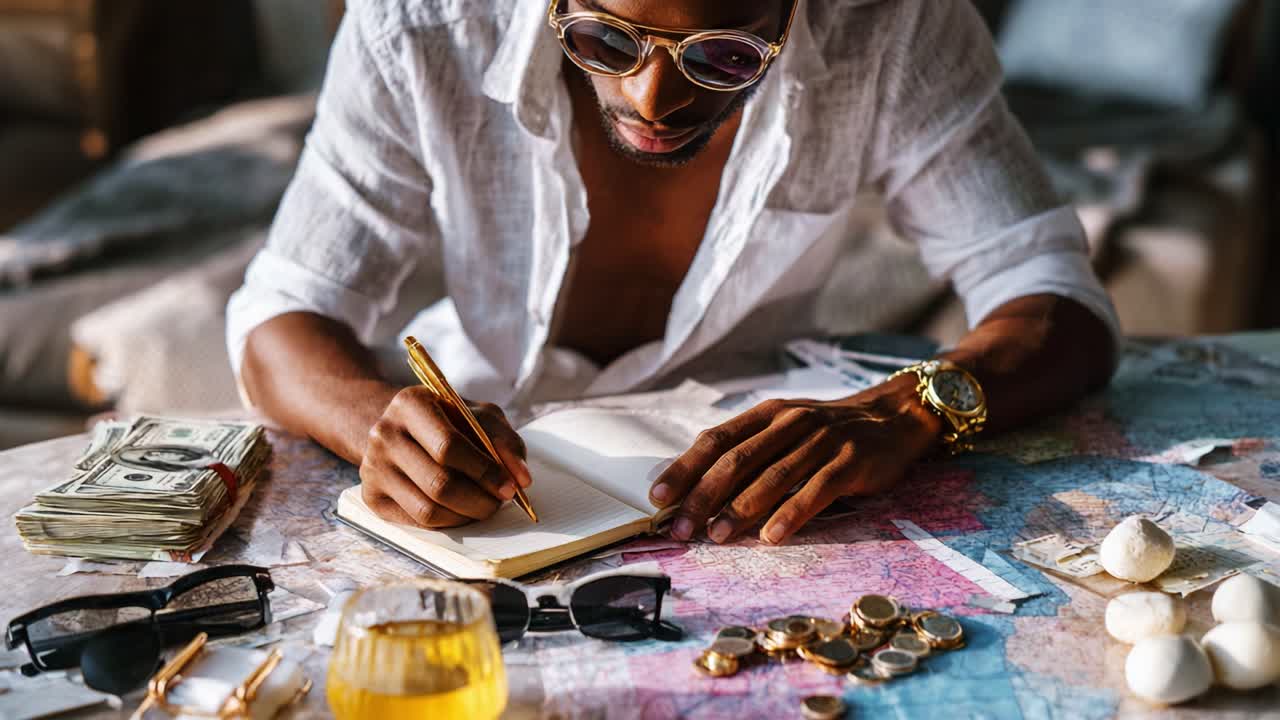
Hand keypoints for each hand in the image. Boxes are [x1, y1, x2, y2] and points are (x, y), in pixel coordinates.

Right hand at [359, 386, 531, 527]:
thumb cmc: (447, 420)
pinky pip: (417, 522)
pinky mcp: (372, 496)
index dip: (484, 471)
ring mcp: (373, 468)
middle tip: (500, 501)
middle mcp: (384, 434)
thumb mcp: (478, 415)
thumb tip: (521, 478)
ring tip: (484, 505)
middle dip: (480, 499)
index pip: (449, 446)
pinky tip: (462, 510)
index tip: (511, 486)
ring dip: (466, 515)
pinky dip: (449, 522)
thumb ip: (504, 441)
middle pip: (439, 483)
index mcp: (410, 404)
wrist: (398, 428)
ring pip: (428, 510)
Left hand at [649, 378, 941, 544]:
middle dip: (703, 496)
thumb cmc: (828, 432)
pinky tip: (771, 536)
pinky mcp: (851, 461)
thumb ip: (748, 452)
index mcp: (767, 415)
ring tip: (716, 536)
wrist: (895, 417)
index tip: (658, 498)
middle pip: (737, 460)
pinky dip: (791, 513)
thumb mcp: (785, 429)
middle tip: (680, 528)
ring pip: (773, 476)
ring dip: (740, 508)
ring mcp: (822, 440)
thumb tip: (697, 489)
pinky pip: (816, 490)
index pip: (716, 440)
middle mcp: (790, 423)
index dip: (684, 469)